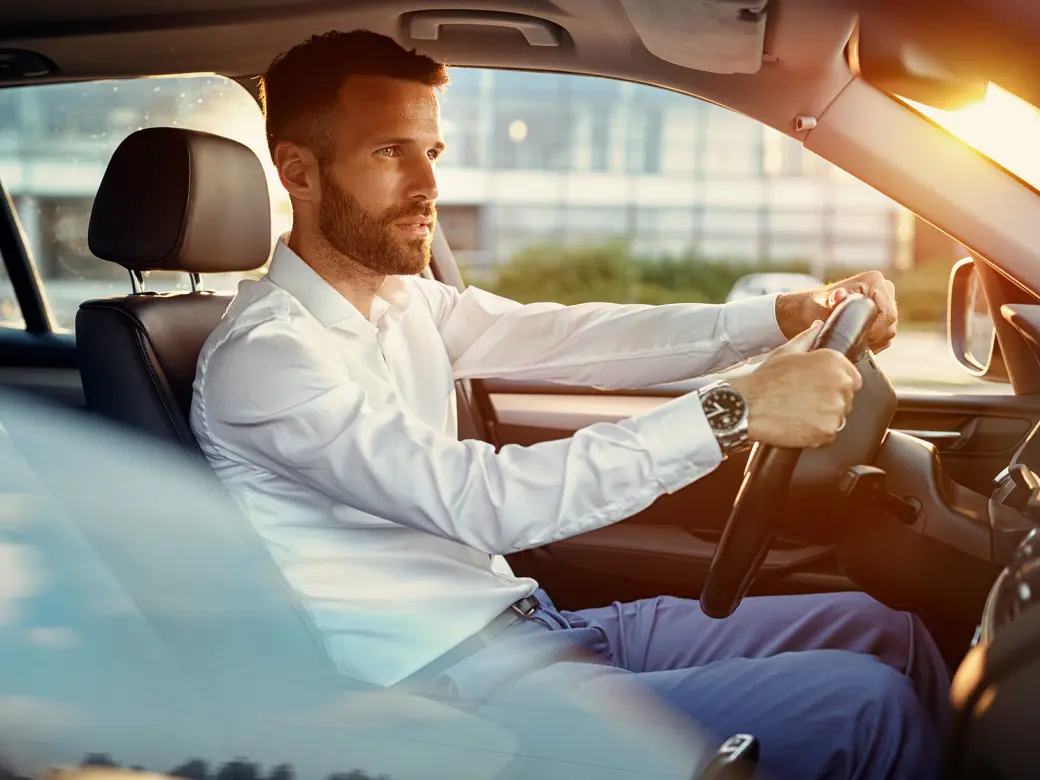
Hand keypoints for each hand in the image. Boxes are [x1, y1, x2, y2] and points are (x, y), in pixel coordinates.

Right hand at [729, 322, 862, 448]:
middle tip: (804, 401)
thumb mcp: (785, 352)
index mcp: (834, 361)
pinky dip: (816, 433)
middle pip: (846, 398)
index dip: (835, 385)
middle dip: (829, 401)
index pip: (853, 378)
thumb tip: (818, 327)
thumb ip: (807, 338)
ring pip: (838, 417)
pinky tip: (798, 424)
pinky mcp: (827, 431)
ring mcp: (835, 409)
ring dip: (823, 418)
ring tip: (799, 412)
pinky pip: (829, 434)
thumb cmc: (764, 379)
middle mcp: (840, 383)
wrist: (747, 405)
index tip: (820, 389)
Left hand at [775, 270, 897, 352]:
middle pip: (891, 322)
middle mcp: (884, 287)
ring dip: (873, 340)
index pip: (888, 314)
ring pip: (889, 330)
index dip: (875, 330)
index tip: (856, 336)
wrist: (809, 312)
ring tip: (852, 341)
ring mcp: (886, 301)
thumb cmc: (814, 307)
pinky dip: (874, 342)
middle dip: (874, 336)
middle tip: (852, 341)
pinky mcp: (883, 314)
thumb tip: (839, 295)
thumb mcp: (821, 304)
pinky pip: (887, 334)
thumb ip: (831, 301)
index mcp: (874, 280)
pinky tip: (857, 342)